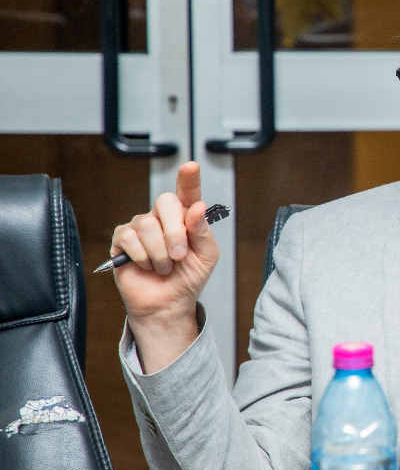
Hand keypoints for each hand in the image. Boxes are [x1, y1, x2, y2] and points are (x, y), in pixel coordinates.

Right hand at [112, 161, 219, 372]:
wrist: (168, 303)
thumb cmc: (188, 277)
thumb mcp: (207, 256)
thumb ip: (204, 231)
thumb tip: (197, 207)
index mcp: (186, 217)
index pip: (187, 191)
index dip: (188, 178)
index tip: (191, 166)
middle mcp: (163, 217)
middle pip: (165, 202)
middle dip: (175, 232)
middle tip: (179, 255)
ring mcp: (141, 226)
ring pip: (147, 224)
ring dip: (160, 252)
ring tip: (165, 266)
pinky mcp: (123, 240)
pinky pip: (129, 237)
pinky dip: (143, 256)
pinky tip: (147, 266)